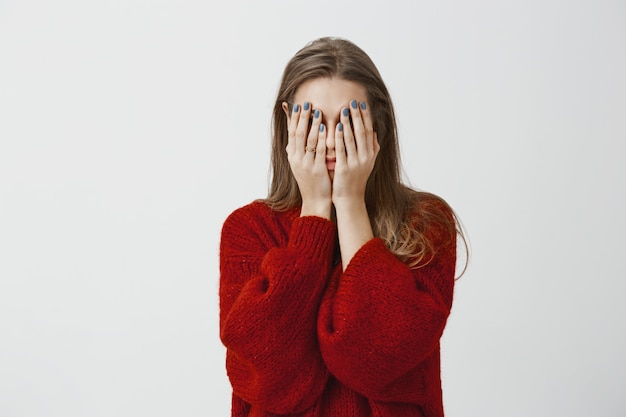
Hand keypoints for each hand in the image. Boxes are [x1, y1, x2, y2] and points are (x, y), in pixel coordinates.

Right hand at [285, 102, 331, 217]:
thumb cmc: (310, 179)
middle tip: (307, 103)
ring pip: (308, 141)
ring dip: (312, 124)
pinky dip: (322, 138)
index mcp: (292, 156)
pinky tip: (325, 128)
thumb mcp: (299, 162)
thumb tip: (293, 131)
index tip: (298, 105)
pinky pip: (319, 151)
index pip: (291, 133)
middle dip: (302, 118)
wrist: (315, 200)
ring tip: (317, 111)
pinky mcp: (317, 169)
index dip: (294, 119)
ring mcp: (306, 164)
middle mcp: (296, 159)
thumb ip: (298, 147)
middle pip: (298, 134)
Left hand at [332, 100, 378, 205]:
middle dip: (357, 116)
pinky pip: (342, 149)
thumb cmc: (356, 178)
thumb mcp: (367, 162)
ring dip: (348, 122)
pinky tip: (337, 127)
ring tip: (343, 109)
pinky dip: (340, 137)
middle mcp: (365, 157)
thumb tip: (374, 132)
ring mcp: (356, 163)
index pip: (369, 131)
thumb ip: (371, 147)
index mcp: (371, 154)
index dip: (366, 117)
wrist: (350, 198)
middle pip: (362, 132)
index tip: (361, 103)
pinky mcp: (344, 168)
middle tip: (352, 101)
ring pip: (352, 139)